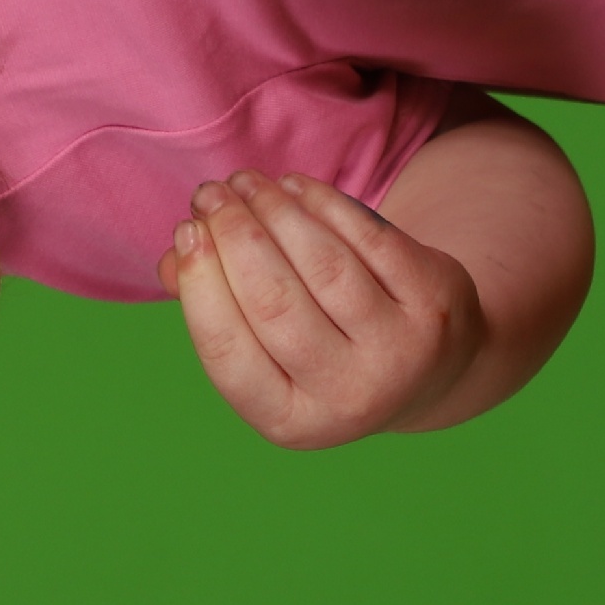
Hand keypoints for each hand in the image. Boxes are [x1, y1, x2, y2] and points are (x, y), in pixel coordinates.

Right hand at [159, 168, 486, 448]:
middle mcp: (349, 397)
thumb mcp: (271, 353)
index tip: (185, 232)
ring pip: (324, 264)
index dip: (201, 285)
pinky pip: (370, 238)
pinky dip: (324, 203)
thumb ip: (214, 307)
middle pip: (275, 302)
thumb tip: (172, 259)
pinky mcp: (433, 302)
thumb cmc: (324, 350)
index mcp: (291, 421)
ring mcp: (399, 352)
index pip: (228, 352)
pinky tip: (293, 186)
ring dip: (274, 210)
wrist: (433, 366)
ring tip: (245, 182)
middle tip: (208, 194)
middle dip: (234, 235)